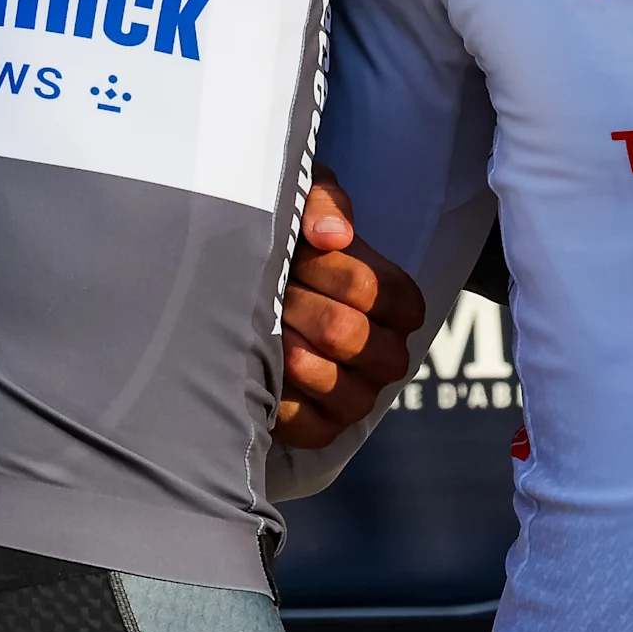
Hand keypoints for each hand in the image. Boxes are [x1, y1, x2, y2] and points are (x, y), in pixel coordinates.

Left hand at [275, 170, 427, 450]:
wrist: (237, 293)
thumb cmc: (285, 245)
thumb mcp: (303, 203)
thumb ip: (321, 204)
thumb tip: (333, 234)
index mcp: (395, 302)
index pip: (380, 290)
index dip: (335, 272)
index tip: (301, 256)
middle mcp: (388, 353)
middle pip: (351, 334)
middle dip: (301, 307)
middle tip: (274, 293)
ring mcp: (360, 395)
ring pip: (343, 387)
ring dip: (292, 352)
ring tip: (266, 329)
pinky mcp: (324, 428)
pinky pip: (313, 426)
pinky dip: (284, 400)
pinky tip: (261, 372)